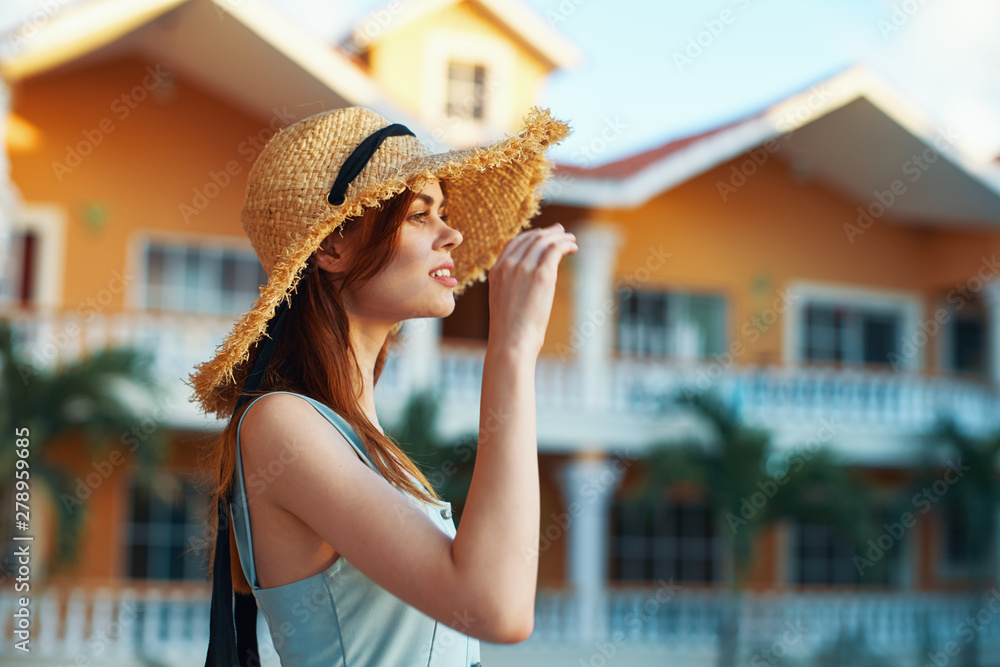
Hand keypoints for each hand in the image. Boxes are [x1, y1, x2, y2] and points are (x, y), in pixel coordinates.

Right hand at [487, 222, 577, 357]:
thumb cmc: (510, 331)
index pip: (515, 243)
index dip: (531, 235)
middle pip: (531, 238)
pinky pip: (555, 249)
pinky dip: (566, 244)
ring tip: (571, 240)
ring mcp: (523, 268)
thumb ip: (512, 286)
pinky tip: (573, 248)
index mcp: (496, 270)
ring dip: (560, 237)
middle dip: (548, 233)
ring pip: (544, 241)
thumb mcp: (504, 302)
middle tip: (562, 233)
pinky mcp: (541, 274)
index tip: (544, 235)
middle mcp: (508, 265)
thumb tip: (529, 284)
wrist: (511, 341)